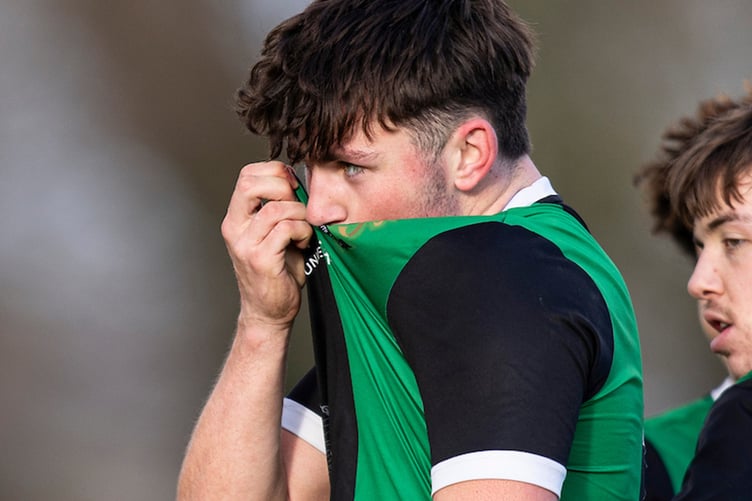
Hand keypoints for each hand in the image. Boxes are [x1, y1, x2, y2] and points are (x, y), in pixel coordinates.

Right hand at [221, 161, 312, 331]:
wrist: (269, 312)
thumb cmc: (277, 272)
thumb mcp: (274, 233)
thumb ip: (280, 208)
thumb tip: (299, 181)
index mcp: (236, 218)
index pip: (247, 175)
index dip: (275, 172)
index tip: (293, 187)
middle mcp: (234, 228)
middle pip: (252, 183)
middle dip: (284, 187)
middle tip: (298, 206)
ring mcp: (245, 244)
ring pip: (277, 208)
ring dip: (300, 215)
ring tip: (304, 231)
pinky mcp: (260, 259)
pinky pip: (286, 229)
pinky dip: (303, 232)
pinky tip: (304, 244)